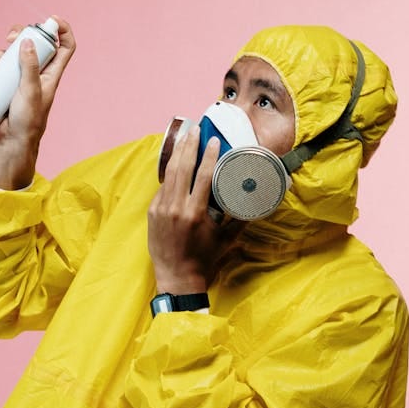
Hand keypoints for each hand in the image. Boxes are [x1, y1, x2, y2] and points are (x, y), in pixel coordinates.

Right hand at [0, 17, 76, 188]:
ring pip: (5, 55)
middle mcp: (34, 72)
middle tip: (8, 39)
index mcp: (50, 73)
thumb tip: (28, 41)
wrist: (11, 142)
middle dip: (17, 36)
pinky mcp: (0, 85)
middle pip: (28, 43)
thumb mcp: (31, 91)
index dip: (62, 30)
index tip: (51, 19)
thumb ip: (30, 67)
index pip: (64, 47)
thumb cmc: (28, 120)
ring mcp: (16, 78)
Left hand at [148, 125, 244, 293]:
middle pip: (182, 168)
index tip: (214, 140)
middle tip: (196, 129)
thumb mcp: (227, 240)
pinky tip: (176, 162)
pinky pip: (162, 188)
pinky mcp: (152, 213)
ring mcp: (161, 209)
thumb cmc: (205, 260)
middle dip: (190, 146)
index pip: (203, 176)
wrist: (177, 278)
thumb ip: (241, 218)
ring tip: (185, 137)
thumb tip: (256, 200)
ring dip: (177, 153)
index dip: (209, 155)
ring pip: (169, 174)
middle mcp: (176, 208)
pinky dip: (170, 173)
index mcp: (195, 213)